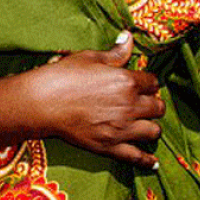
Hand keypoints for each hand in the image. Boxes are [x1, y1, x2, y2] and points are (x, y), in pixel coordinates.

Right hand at [29, 32, 163, 168]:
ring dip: (151, 126)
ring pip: (153, 131)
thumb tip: (129, 37)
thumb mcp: (89, 58)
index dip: (148, 83)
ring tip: (144, 124)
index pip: (153, 82)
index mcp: (127, 81)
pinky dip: (147, 160)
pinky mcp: (109, 147)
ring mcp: (121, 129)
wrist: (42, 103)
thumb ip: (115, 53)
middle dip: (153, 103)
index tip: (142, 84)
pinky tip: (153, 162)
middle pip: (158, 107)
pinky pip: (136, 157)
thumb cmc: (63, 76)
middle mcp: (129, 106)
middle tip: (143, 103)